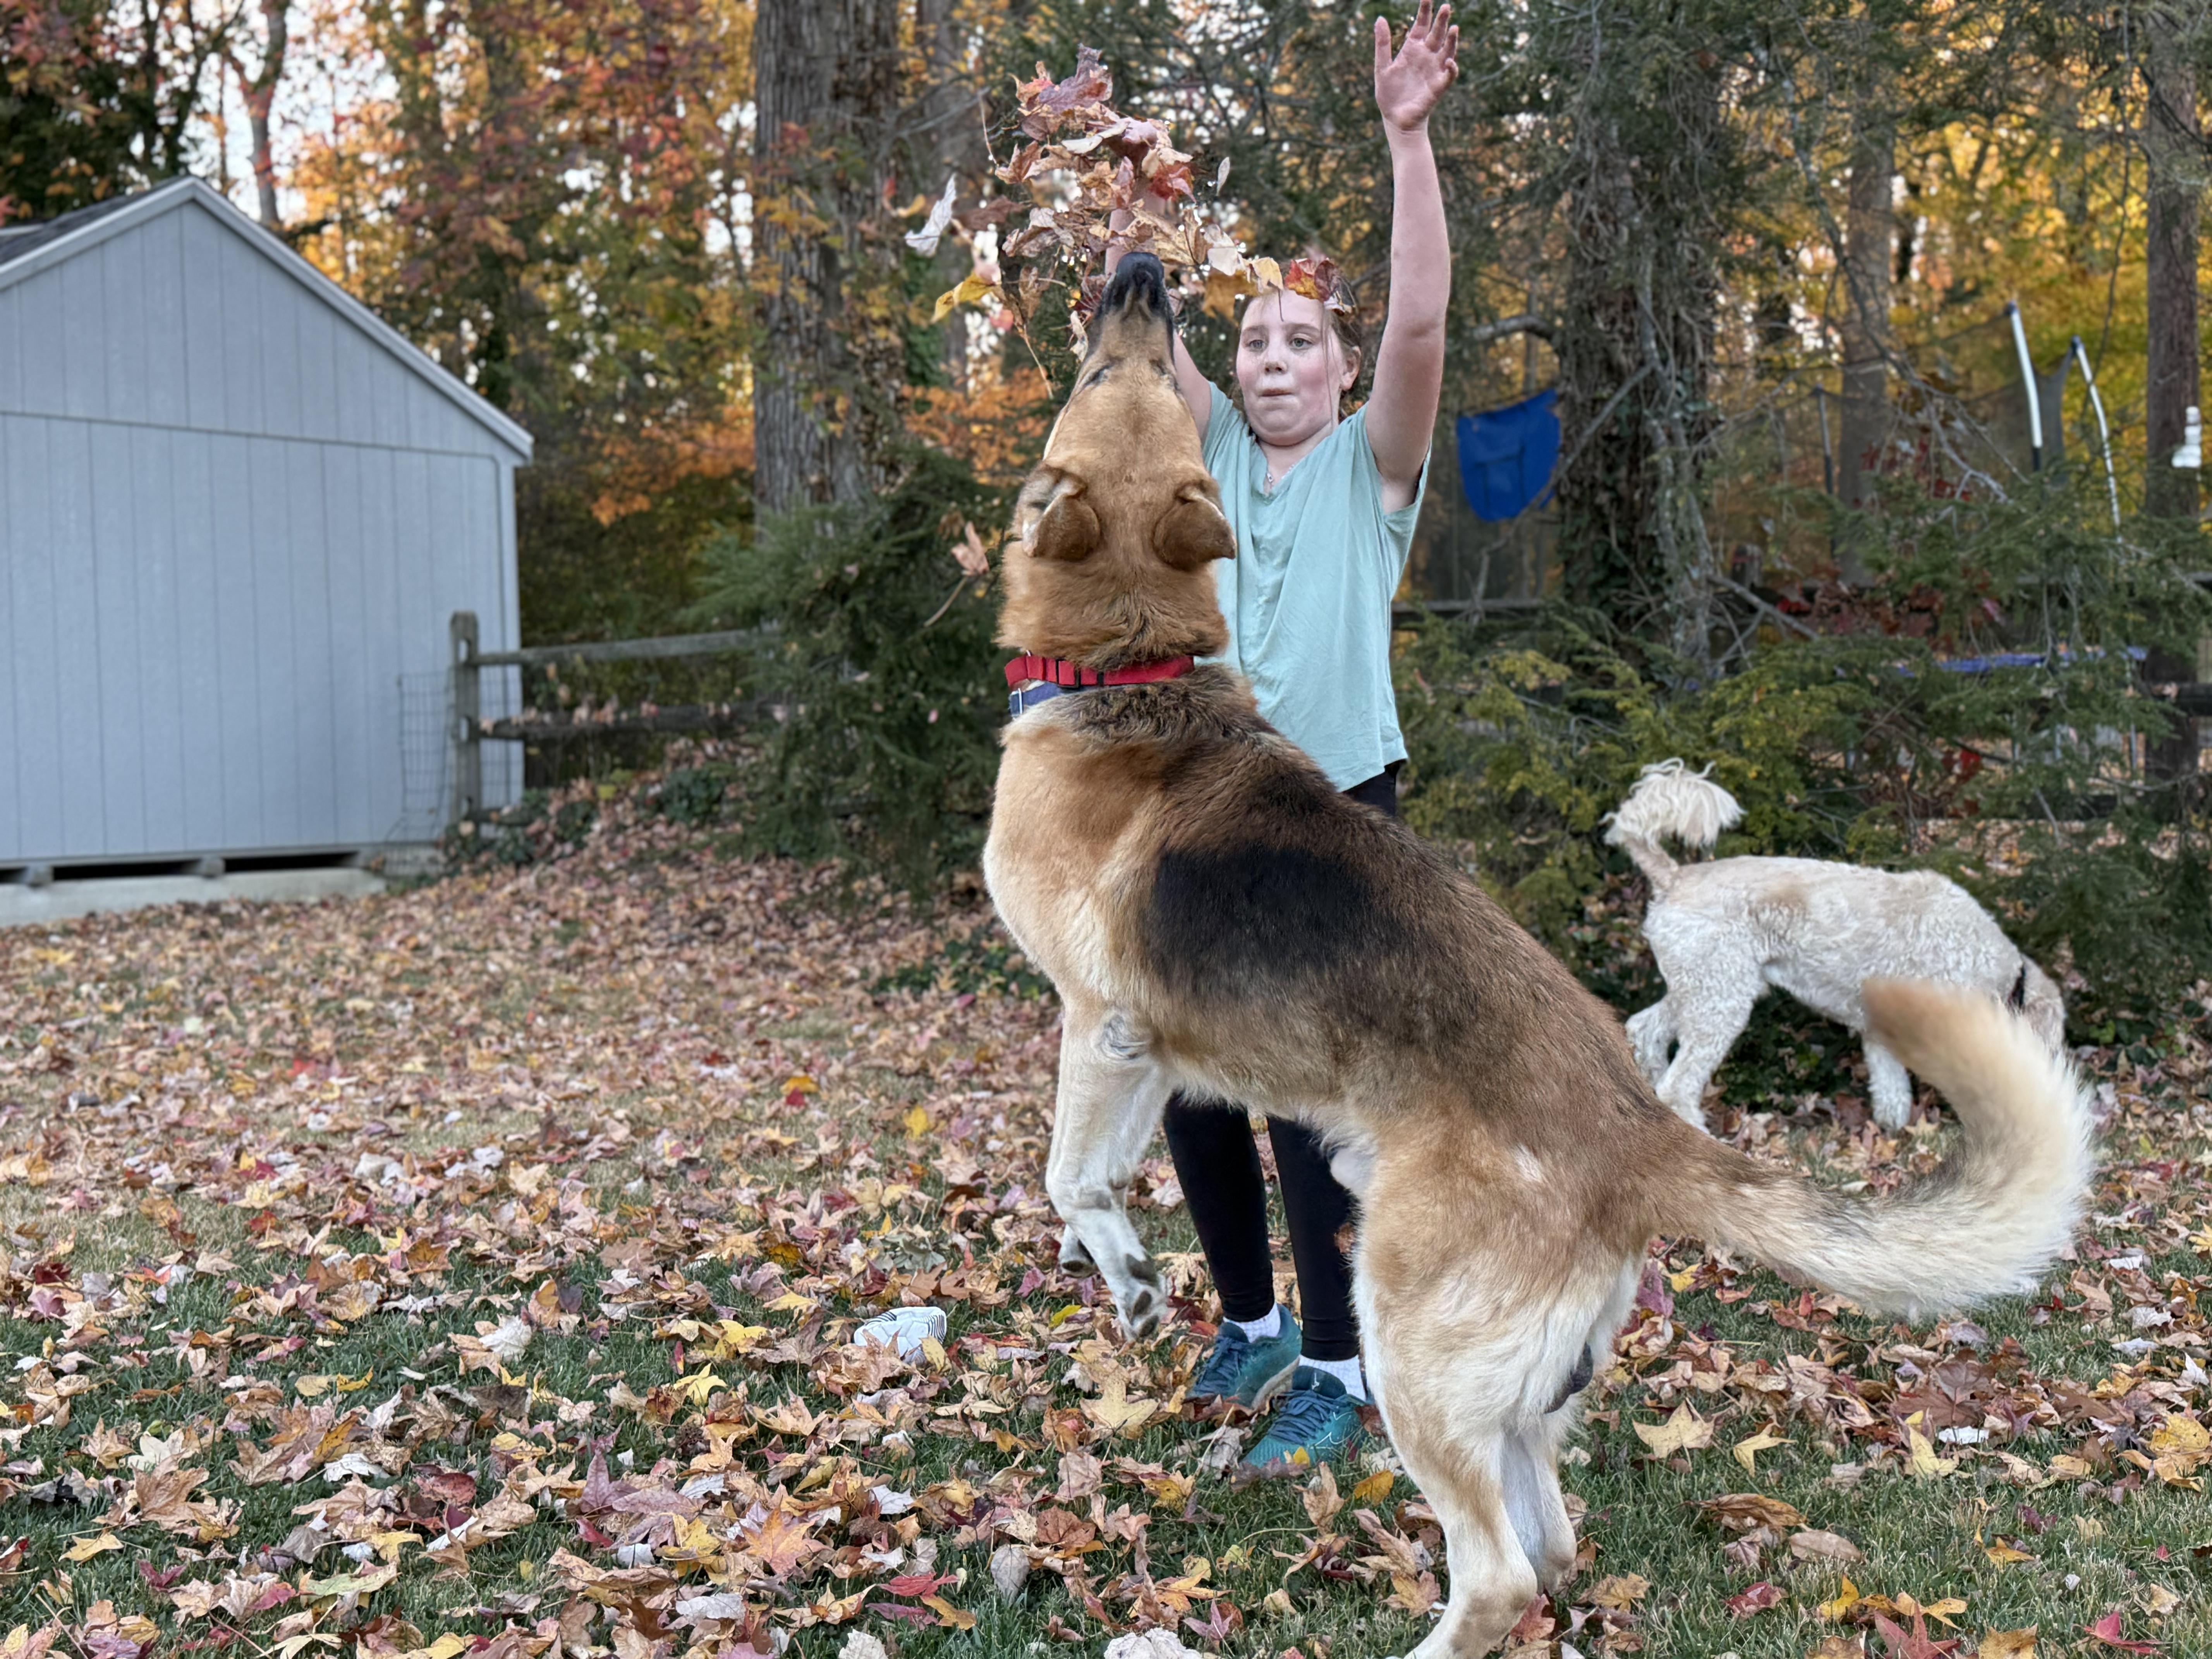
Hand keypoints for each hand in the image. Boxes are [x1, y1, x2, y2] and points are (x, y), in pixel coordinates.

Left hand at [1374, 0, 1458, 133]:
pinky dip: (1451, 67)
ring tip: (1453, 28)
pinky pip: (1449, 73)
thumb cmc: (1389, 94)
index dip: (1425, 10)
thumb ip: (1382, 44)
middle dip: (1441, 20)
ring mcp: (1434, 69)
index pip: (1421, 25)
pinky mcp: (1439, 85)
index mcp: (1412, 49)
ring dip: (1451, 40)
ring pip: (1447, 49)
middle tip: (1445, 6)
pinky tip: (1448, 61)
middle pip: (1436, 33)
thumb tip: (1379, 18)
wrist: (1396, 119)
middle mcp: (1426, 56)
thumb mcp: (1382, 67)